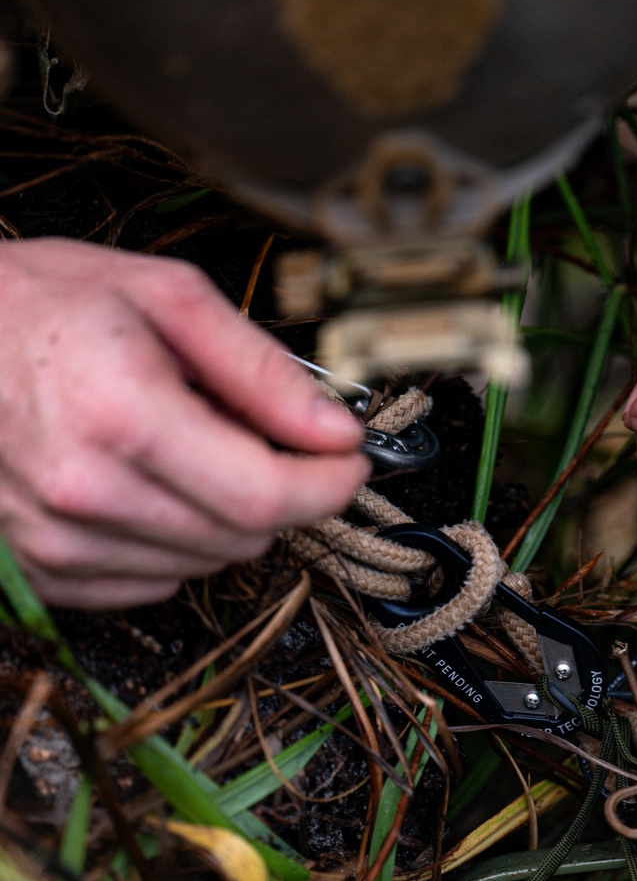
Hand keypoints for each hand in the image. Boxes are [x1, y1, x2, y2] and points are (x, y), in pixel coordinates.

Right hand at [0, 238, 366, 606]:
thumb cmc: (43, 303)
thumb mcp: (165, 298)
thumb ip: (261, 371)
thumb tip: (335, 430)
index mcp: (123, 413)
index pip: (265, 495)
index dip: (327, 485)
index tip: (348, 460)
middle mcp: (87, 489)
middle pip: (244, 537)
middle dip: (277, 492)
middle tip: (256, 434)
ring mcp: (58, 540)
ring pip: (206, 563)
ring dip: (222, 517)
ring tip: (182, 448)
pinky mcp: (44, 571)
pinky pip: (154, 583)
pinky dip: (173, 542)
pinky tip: (145, 484)